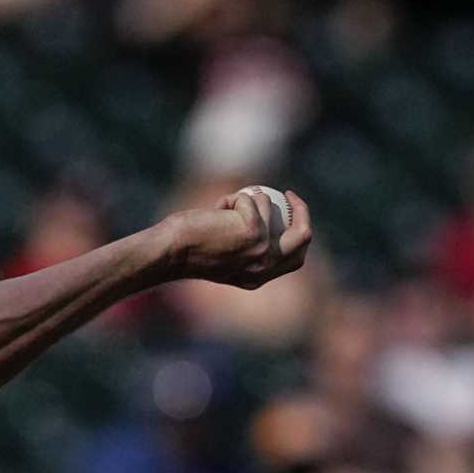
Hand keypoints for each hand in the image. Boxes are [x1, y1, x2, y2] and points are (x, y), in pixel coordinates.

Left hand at [159, 187, 311, 288]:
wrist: (169, 252)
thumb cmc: (186, 251)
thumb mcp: (222, 255)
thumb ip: (245, 246)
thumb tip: (267, 214)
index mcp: (258, 278)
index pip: (294, 258)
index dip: (298, 234)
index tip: (290, 215)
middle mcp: (265, 267)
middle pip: (303, 237)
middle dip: (302, 211)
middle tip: (289, 194)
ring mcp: (262, 249)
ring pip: (268, 206)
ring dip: (244, 200)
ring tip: (219, 210)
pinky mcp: (253, 230)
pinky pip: (249, 199)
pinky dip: (230, 199)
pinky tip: (212, 212)